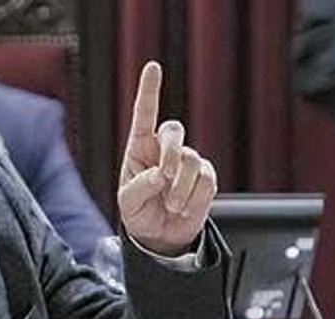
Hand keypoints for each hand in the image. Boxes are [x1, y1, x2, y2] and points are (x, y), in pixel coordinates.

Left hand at [117, 62, 217, 256]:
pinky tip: (184, 207)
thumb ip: (139, 188)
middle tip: (163, 179)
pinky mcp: (205, 178)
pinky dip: (194, 198)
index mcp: (140, 148)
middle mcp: (164, 149)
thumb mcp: (128, 203)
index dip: (149, 91)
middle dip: (170, 153)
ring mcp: (187, 162)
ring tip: (170, 205)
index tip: (153, 66)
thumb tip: (160, 175)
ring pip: (192, 160)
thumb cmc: (138, 213)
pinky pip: (206, 180)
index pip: (144, 115)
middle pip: (174, 130)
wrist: (160, 236)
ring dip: (180, 188)